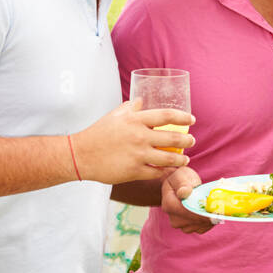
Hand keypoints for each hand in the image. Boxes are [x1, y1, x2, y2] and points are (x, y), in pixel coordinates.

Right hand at [71, 102, 194, 184]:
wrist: (81, 155)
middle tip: (192, 141)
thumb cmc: (98, 133)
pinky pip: (157, 172)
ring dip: (181, 159)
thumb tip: (142, 100)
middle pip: (173, 138)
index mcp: (135, 120)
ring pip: (169, 158)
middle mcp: (139, 136)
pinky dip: (166, 172)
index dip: (183, 117)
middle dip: (188, 140)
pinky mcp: (134, 171)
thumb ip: (131, 107)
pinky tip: (170, 170)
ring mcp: (138, 155)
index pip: (166, 115)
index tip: (192, 119)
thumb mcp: (115, 115)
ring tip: (186, 159)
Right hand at [161, 166, 212, 233]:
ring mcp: (181, 225)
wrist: (178, 186)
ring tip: (216, 208)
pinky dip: (209, 222)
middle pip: (194, 221)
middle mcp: (173, 218)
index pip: (186, 212)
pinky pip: (202, 229)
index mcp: (169, 204)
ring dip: (209, 219)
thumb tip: (184, 192)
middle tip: (220, 207)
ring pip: (199, 226)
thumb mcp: (181, 176)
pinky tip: (212, 213)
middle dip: (207, 215)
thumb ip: (183, 184)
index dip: (201, 212)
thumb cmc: (181, 179)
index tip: (214, 210)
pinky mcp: (188, 228)